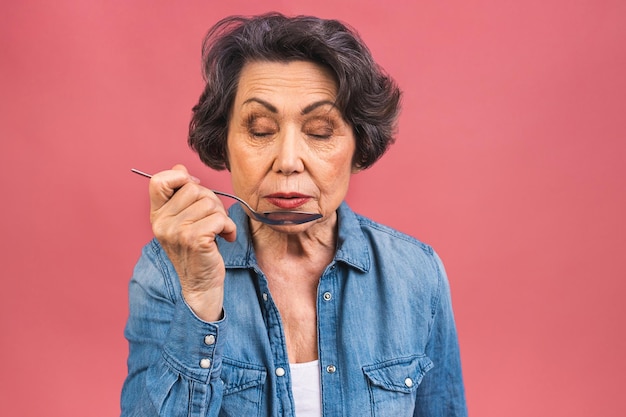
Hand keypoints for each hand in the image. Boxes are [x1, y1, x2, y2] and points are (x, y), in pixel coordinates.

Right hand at [148, 164, 236, 320]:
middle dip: (211, 200)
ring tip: (218, 231)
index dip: (180, 178)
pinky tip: (226, 238)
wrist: (201, 284)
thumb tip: (180, 168)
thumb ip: (180, 195)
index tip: (194, 190)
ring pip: (210, 202)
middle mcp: (162, 222)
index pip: (159, 180)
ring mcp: (176, 231)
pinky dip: (229, 227)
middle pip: (194, 188)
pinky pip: (219, 218)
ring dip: (222, 216)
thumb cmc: (196, 250)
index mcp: (157, 214)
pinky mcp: (194, 240)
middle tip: (213, 219)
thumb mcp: (183, 220)